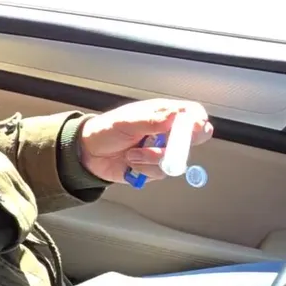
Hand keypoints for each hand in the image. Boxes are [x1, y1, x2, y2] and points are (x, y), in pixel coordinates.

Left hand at [79, 99, 213, 182]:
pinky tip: (130, 162)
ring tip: (132, 154)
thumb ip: (150, 120)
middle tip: (164, 145)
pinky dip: (144, 169)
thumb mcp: (126, 122)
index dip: (197, 120)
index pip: (191, 113)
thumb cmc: (106, 130)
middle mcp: (167, 132)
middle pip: (195, 138)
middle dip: (181, 145)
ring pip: (176, 159)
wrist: (88, 154)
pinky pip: (160, 172)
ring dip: (152, 158)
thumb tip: (174, 116)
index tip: (195, 127)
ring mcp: (162, 150)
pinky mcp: (155, 168)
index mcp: (162, 114)